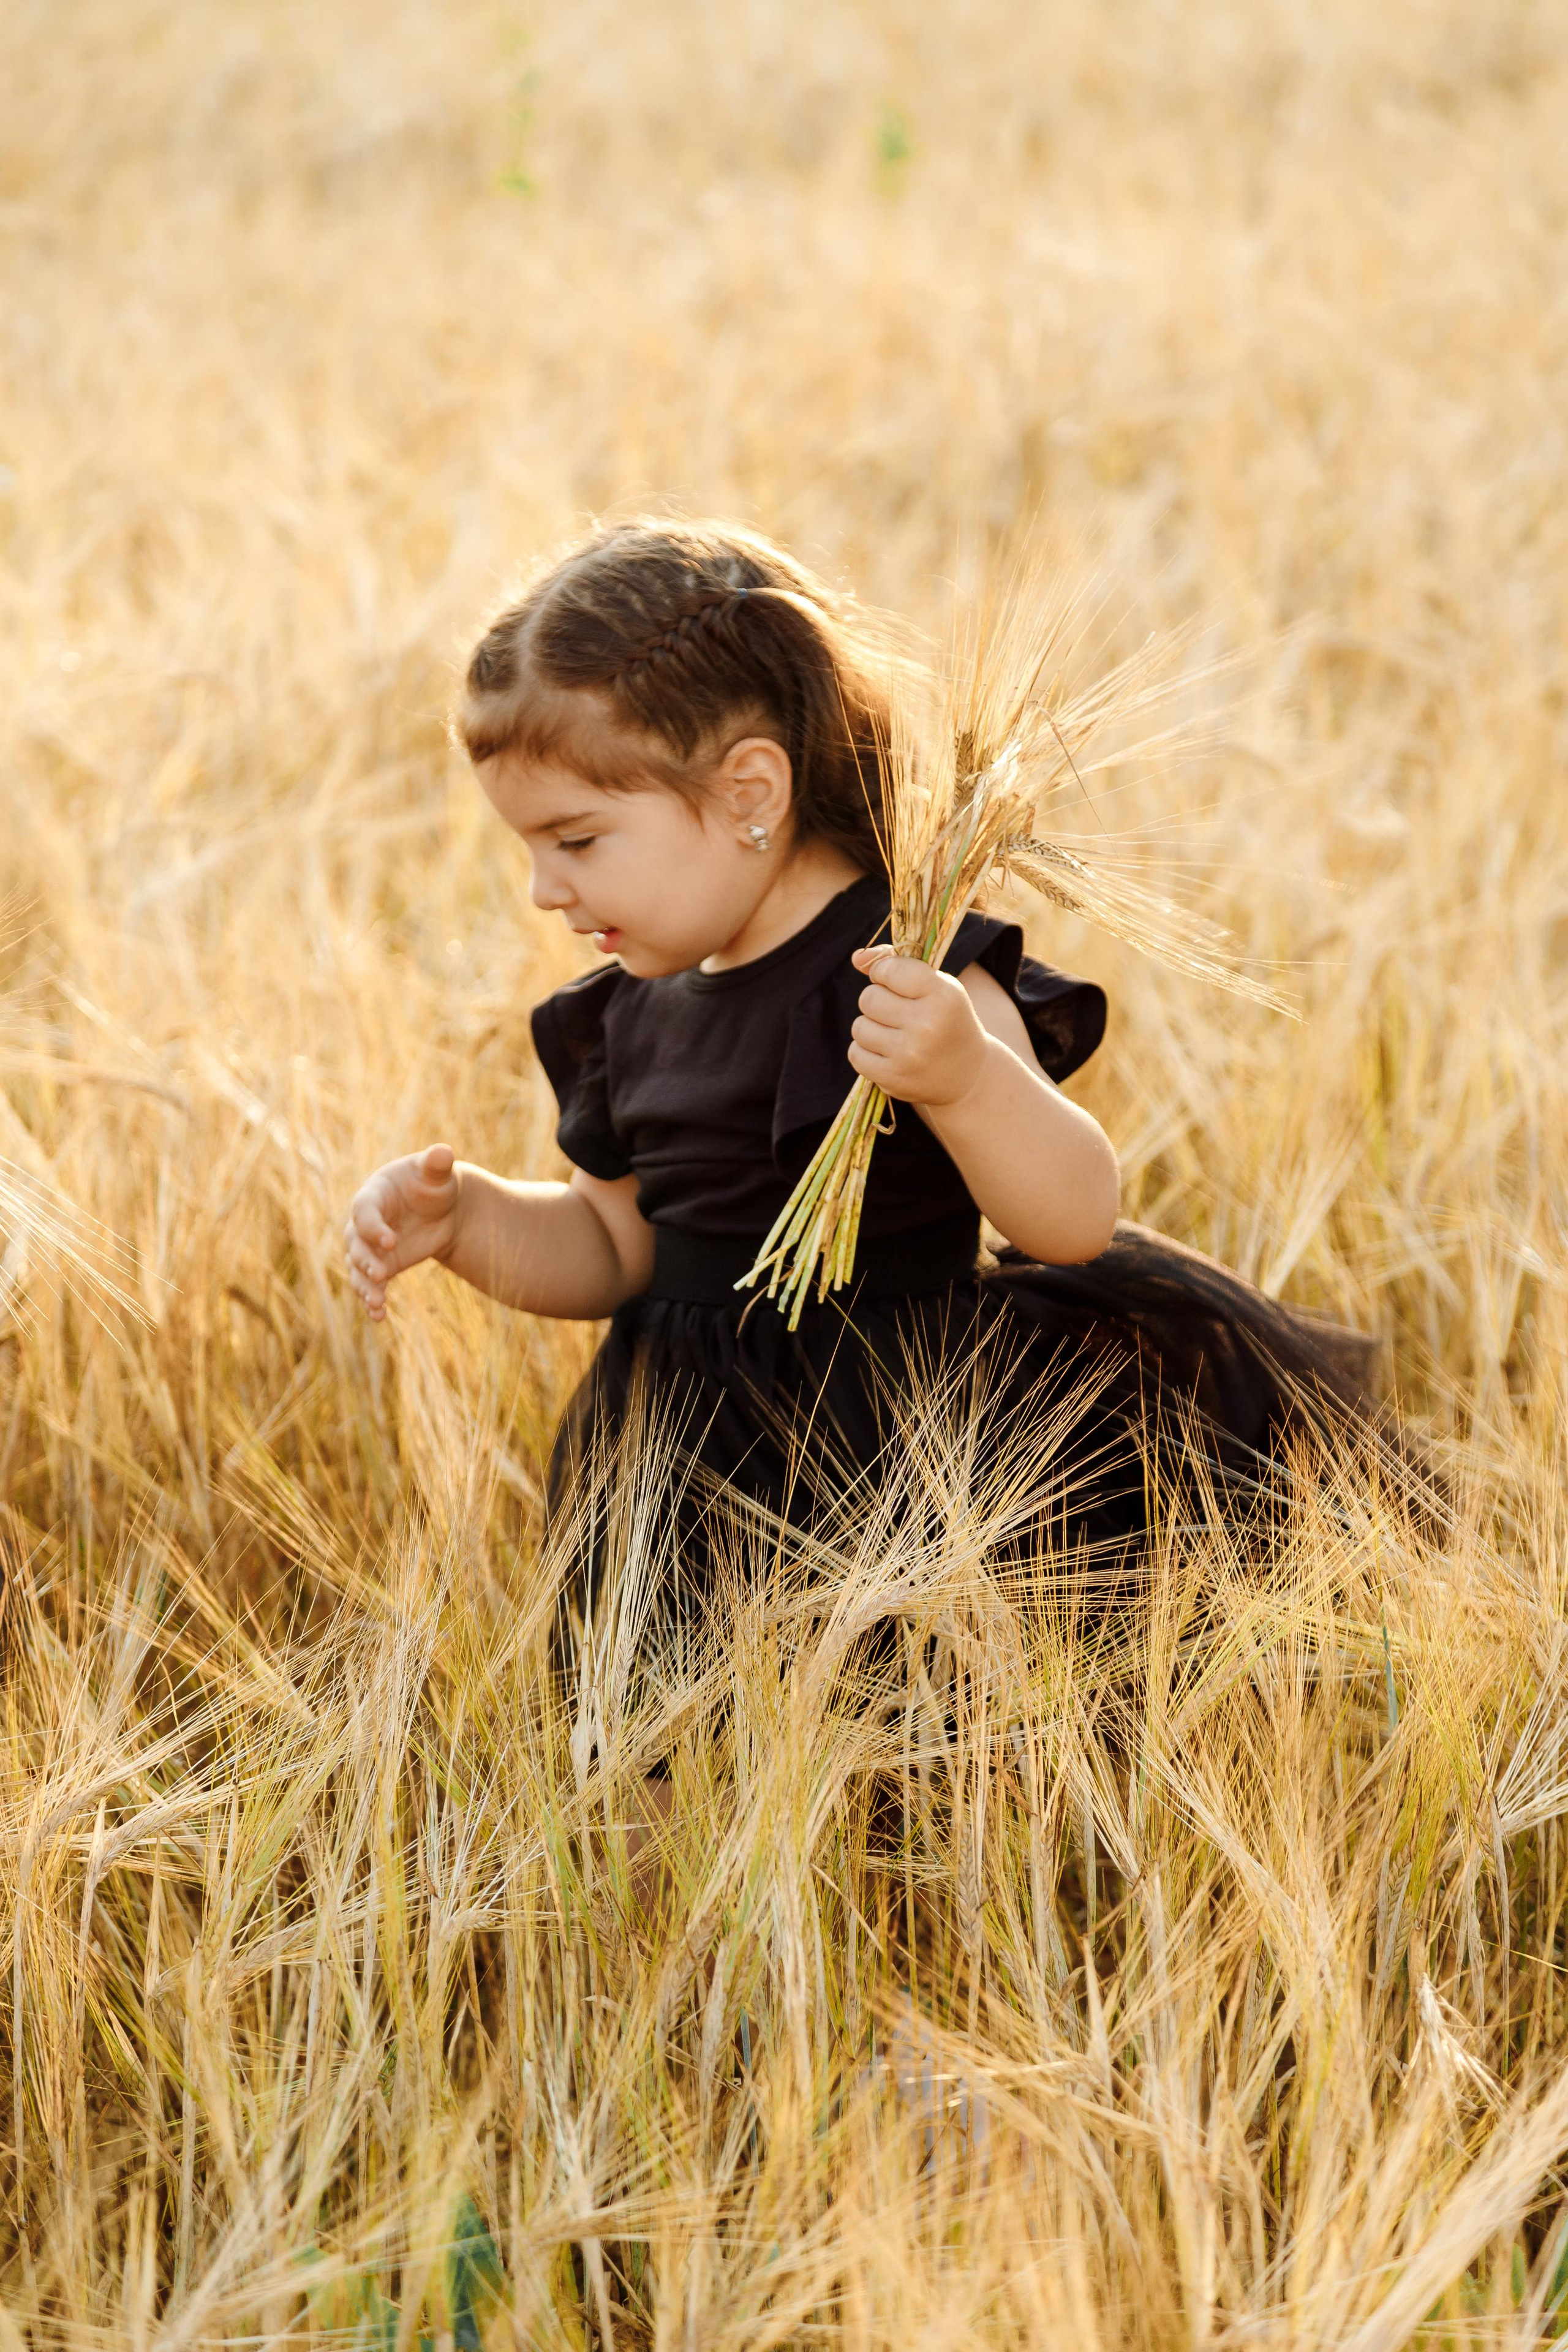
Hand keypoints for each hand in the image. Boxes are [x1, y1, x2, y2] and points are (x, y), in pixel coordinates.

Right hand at [343, 1144, 460, 1320]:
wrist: (441, 1208)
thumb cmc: (434, 1183)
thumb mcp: (436, 1172)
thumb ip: (436, 1163)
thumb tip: (443, 1152)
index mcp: (373, 1194)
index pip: (363, 1211)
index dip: (373, 1227)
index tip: (391, 1241)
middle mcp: (364, 1223)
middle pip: (355, 1243)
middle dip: (365, 1260)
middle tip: (382, 1274)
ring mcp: (369, 1247)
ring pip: (357, 1269)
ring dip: (364, 1286)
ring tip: (377, 1304)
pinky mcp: (380, 1266)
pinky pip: (369, 1285)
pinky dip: (371, 1300)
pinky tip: (379, 1317)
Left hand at [847, 949, 990, 1107]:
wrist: (969, 1075)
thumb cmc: (948, 1020)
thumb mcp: (936, 986)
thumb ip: (897, 964)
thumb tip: (856, 957)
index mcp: (942, 995)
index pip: (889, 969)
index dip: (884, 972)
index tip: (893, 982)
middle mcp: (927, 1025)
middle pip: (869, 998)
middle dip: (877, 1001)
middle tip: (898, 1012)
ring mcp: (909, 1054)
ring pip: (859, 1026)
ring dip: (871, 1027)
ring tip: (894, 1034)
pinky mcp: (893, 1078)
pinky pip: (855, 1054)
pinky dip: (866, 1051)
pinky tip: (887, 1053)